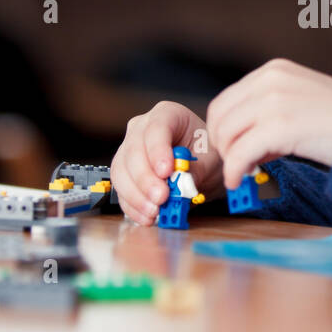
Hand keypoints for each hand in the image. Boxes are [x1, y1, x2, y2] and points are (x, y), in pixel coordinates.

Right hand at [110, 101, 223, 225]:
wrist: (203, 166)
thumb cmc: (207, 154)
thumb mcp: (211, 159)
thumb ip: (198, 169)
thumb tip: (183, 185)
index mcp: (167, 114)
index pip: (156, 129)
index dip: (157, 151)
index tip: (166, 172)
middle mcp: (142, 128)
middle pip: (133, 151)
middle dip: (145, 178)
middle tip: (161, 197)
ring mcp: (129, 149)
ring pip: (121, 170)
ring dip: (136, 195)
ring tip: (155, 211)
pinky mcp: (124, 172)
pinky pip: (120, 189)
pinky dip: (132, 206)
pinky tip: (147, 216)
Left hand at [205, 58, 331, 188]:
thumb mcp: (300, 101)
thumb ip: (269, 112)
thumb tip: (240, 142)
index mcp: (274, 71)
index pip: (226, 100)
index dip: (222, 129)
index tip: (231, 149)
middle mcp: (270, 80)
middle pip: (220, 117)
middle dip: (222, 145)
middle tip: (235, 165)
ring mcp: (274, 102)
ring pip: (226, 135)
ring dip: (229, 160)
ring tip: (244, 173)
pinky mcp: (280, 127)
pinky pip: (239, 153)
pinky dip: (234, 172)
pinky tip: (240, 181)